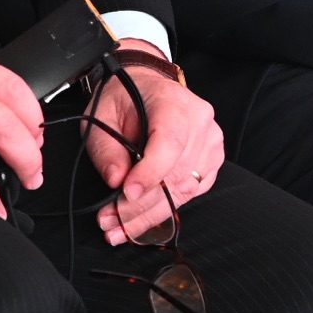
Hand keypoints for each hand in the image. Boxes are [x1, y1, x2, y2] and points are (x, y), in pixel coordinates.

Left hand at [79, 42, 223, 242]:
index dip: (149, 172)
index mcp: (174, 102)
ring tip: (118, 228)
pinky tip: (140, 222)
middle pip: (175, 174)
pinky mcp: (211, 161)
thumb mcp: (101, 115)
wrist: (146, 85)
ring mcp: (210, 142)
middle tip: (109, 221)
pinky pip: (191, 193)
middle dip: (139, 205)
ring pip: (184, 190)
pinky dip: (164, 211)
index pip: (170, 142)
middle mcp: (200, 122)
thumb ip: (106, 148)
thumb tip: (116, 180)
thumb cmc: (124, 97)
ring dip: (149, 215)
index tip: (126, 193)